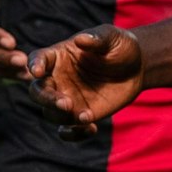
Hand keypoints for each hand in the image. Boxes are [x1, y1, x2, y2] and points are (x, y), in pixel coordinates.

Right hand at [28, 26, 143, 138]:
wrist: (137, 68)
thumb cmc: (120, 47)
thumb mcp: (112, 37)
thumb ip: (97, 38)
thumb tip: (81, 39)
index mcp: (59, 56)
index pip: (38, 59)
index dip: (34, 65)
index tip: (37, 71)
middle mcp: (58, 79)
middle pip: (38, 91)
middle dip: (47, 99)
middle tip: (66, 104)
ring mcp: (67, 98)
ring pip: (51, 113)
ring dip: (64, 117)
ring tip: (87, 116)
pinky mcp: (79, 114)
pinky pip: (67, 130)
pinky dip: (74, 134)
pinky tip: (91, 128)